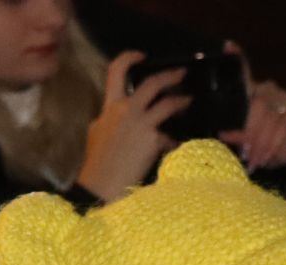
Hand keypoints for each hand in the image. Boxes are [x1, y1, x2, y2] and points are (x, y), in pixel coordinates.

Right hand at [76, 51, 191, 202]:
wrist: (101, 187)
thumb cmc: (96, 164)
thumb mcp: (97, 134)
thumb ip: (108, 119)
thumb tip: (116, 116)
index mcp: (110, 107)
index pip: (116, 71)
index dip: (130, 58)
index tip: (142, 56)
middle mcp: (125, 110)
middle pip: (152, 83)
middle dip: (170, 76)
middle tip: (182, 74)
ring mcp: (141, 124)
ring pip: (168, 104)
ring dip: (181, 101)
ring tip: (189, 102)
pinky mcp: (153, 140)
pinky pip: (170, 137)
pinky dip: (173, 141)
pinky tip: (176, 147)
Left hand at [214, 42, 285, 172]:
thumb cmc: (262, 141)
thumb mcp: (246, 138)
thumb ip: (236, 132)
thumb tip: (223, 135)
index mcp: (251, 92)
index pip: (244, 72)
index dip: (237, 57)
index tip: (227, 46)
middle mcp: (267, 89)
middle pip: (257, 106)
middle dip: (249, 133)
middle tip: (244, 154)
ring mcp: (284, 98)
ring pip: (270, 119)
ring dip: (260, 143)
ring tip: (253, 162)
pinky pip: (283, 128)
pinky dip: (273, 145)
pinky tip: (267, 157)